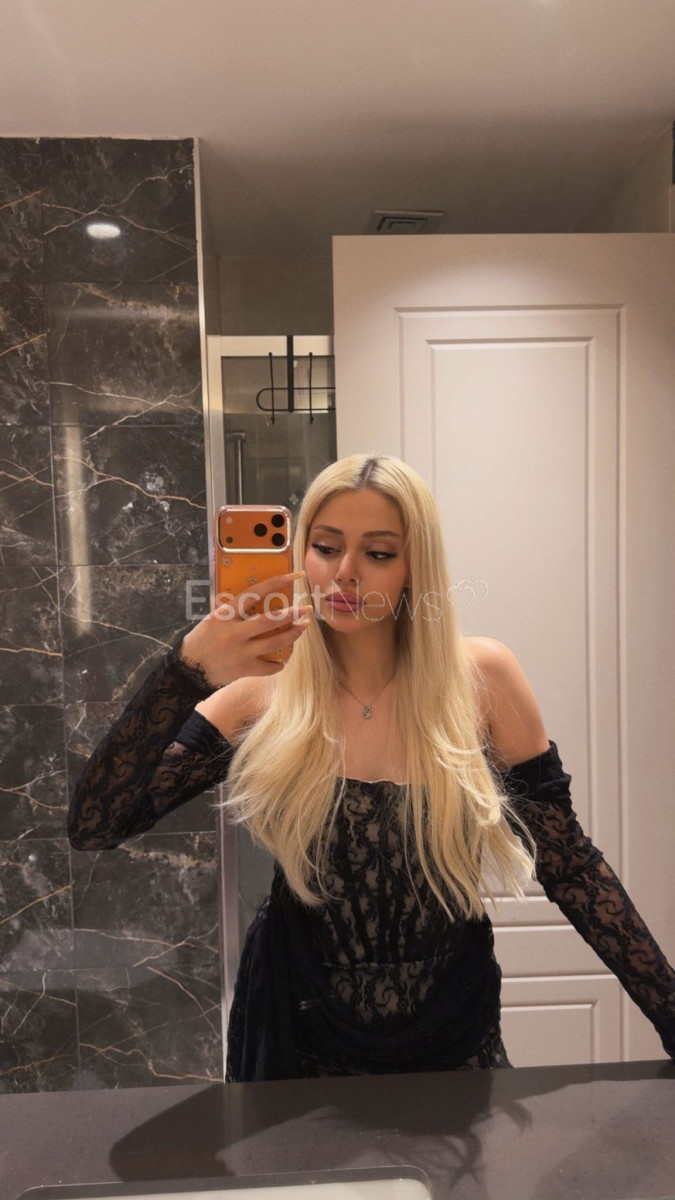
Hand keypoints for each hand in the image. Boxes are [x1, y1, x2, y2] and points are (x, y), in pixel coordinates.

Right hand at [179, 571, 312, 686]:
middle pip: (271, 620)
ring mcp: (241, 652)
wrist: (188, 670)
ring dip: (293, 634)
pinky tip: (283, 658)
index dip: (277, 582)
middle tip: (307, 609)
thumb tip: (256, 598)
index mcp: (226, 614)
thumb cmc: (200, 640)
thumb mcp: (213, 619)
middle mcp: (235, 632)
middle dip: (293, 613)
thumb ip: (233, 611)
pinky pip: (269, 667)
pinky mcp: (244, 669)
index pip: (256, 593)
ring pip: (275, 642)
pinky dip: (279, 663)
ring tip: (303, 627)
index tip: (295, 576)